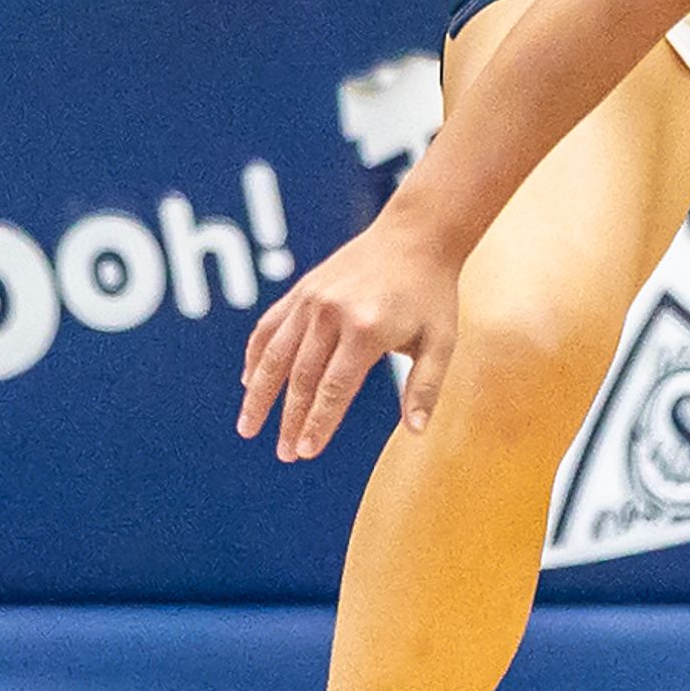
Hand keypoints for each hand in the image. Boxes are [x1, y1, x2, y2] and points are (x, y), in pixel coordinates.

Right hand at [237, 214, 463, 462]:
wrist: (415, 236)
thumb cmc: (432, 294)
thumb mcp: (441, 341)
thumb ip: (426, 387)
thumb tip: (417, 431)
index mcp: (367, 330)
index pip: (334, 389)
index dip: (318, 423)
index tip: (304, 451)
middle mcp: (331, 314)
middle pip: (301, 378)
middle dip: (289, 419)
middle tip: (283, 454)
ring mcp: (311, 300)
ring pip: (274, 355)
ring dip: (258, 394)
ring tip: (248, 426)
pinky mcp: (300, 290)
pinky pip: (269, 327)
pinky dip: (255, 356)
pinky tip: (249, 383)